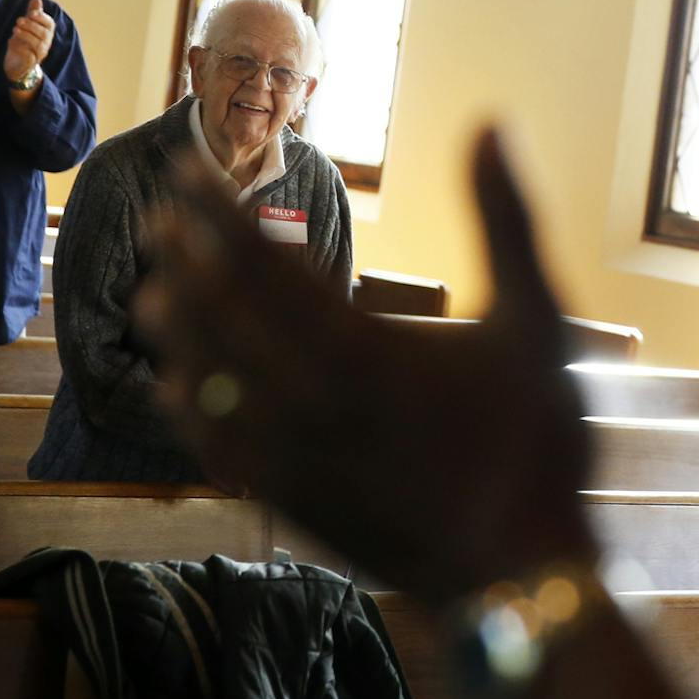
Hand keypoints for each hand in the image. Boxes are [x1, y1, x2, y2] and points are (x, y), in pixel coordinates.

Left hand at [4, 0, 53, 84]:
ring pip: (38, 45)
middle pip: (44, 34)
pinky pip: (29, 56)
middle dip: (31, 26)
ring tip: (15, 30)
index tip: (31, 13)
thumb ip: (32, 14)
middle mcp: (45, 44)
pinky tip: (11, 41)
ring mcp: (39, 55)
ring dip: (26, 35)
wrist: (17, 65)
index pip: (50, 24)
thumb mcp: (27, 27)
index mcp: (46, 34)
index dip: (42, 18)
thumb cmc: (24, 43)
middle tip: (18, 20)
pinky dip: (20, 47)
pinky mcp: (30, 64)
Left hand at [132, 129, 594, 603]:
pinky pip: (217, 448)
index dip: (214, 212)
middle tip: (161, 214)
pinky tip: (176, 388)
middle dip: (184, 257)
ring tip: (155, 289)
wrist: (528, 578)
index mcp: (363, 353)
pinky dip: (188, 408)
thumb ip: (503, 216)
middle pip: (220, 316)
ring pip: (206, 384)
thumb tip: (489, 120)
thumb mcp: (538, 318)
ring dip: (176, 331)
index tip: (185, 169)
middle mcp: (311, 406)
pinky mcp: (294, 507)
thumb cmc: (543, 443)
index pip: (261, 263)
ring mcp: (294, 462)